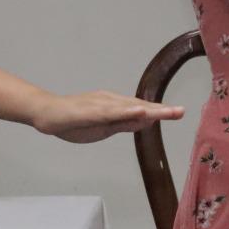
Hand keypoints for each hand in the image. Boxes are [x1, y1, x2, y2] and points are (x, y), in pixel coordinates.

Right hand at [32, 92, 184, 143]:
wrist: (47, 113)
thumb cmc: (73, 120)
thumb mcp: (103, 127)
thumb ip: (123, 124)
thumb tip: (145, 123)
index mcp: (115, 106)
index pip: (141, 110)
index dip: (159, 111)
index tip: (178, 113)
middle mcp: (111, 101)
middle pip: (139, 107)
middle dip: (160, 110)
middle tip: (181, 111)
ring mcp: (100, 105)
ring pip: (128, 108)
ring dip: (147, 110)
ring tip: (166, 112)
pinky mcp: (89, 111)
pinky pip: (109, 113)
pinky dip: (124, 112)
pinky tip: (137, 112)